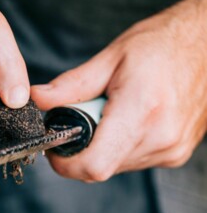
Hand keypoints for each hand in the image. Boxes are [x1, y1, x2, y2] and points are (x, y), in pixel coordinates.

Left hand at [32, 0, 206, 181]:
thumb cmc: (164, 44)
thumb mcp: (112, 57)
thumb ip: (71, 86)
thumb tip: (38, 101)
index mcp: (141, 110)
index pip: (94, 165)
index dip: (66, 165)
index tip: (54, 151)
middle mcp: (159, 138)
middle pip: (101, 168)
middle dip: (81, 151)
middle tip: (84, 120)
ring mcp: (170, 150)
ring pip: (116, 167)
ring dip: (103, 148)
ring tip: (114, 114)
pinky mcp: (176, 155)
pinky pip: (134, 162)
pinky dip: (121, 147)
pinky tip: (131, 121)